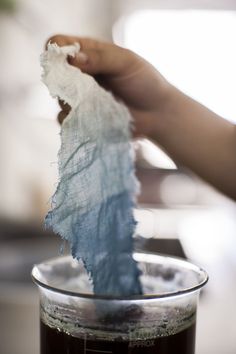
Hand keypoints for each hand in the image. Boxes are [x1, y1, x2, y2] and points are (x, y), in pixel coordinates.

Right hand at [47, 35, 170, 136]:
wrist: (158, 114)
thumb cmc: (146, 83)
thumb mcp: (127, 63)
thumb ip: (101, 58)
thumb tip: (73, 59)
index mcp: (88, 53)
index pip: (59, 44)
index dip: (56, 51)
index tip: (66, 63)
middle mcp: (80, 74)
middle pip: (55, 73)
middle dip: (64, 81)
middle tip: (86, 89)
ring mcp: (80, 97)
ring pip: (60, 98)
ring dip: (73, 102)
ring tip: (99, 105)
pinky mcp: (83, 118)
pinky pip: (66, 120)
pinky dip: (74, 120)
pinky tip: (92, 119)